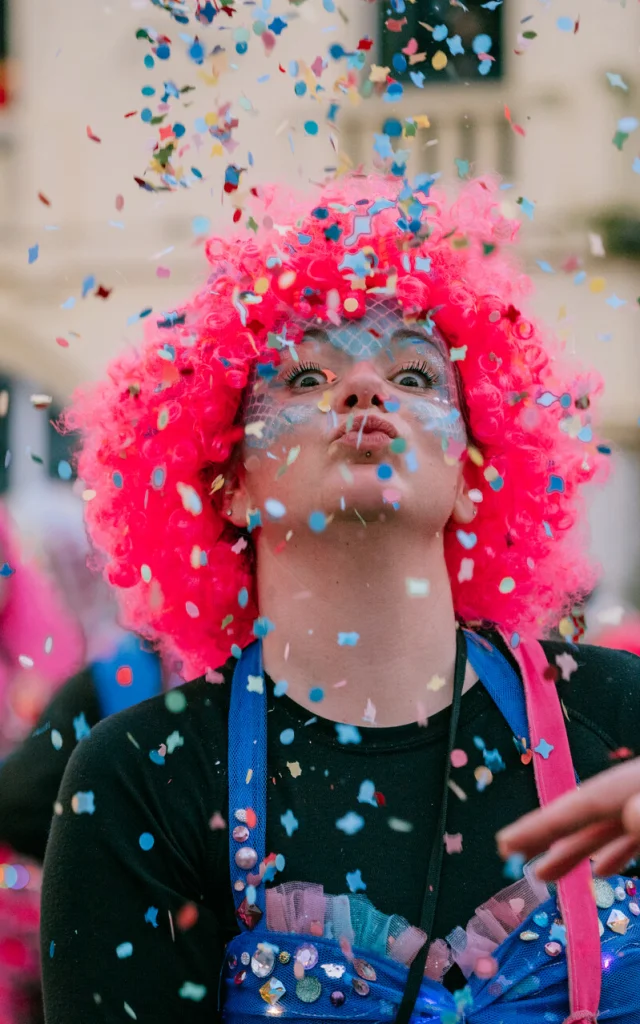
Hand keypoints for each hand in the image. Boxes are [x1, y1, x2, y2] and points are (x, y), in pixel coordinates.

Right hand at [496, 757, 639, 880]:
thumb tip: (630, 813)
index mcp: (634, 781)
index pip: (582, 804)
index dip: (543, 824)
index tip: (504, 844)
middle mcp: (633, 791)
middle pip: (586, 813)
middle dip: (548, 834)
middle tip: (508, 855)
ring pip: (607, 827)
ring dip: (576, 849)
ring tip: (542, 874)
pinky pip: (632, 834)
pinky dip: (615, 851)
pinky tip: (602, 870)